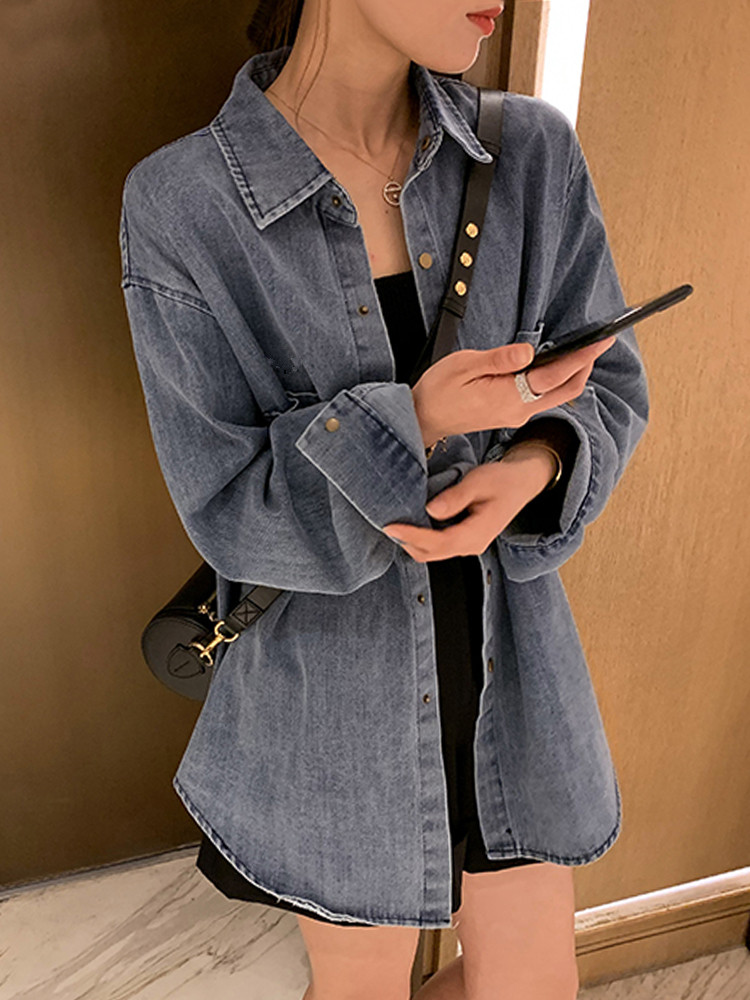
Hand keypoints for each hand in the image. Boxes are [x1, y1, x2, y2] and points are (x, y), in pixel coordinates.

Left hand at [382, 447, 555, 561]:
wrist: (521, 483)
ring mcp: (468, 545)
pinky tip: (411, 523)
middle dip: (407, 542)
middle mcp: (472, 545)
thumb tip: (431, 510)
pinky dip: (421, 538)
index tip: (391, 526)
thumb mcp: (478, 481)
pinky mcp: (464, 539)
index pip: (438, 542)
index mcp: (477, 533)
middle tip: (386, 524)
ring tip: (394, 523)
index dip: (412, 536)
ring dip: (412, 542)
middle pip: (431, 553)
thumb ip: (455, 497)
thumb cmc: (501, 480)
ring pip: (432, 553)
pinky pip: (438, 545)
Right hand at [411, 334, 616, 446]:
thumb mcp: (463, 365)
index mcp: (508, 397)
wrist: (423, 419)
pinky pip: (543, 397)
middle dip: (586, 365)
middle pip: (566, 390)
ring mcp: (517, 415)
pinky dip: (556, 380)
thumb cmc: (437, 391)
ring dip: (573, 374)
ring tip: (583, 350)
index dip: (582, 357)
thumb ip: (499, 359)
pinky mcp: (512, 414)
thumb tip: (528, 352)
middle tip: (600, 341)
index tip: (601, 340)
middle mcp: (519, 411)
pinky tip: (556, 364)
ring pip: (557, 395)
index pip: (554, 375)